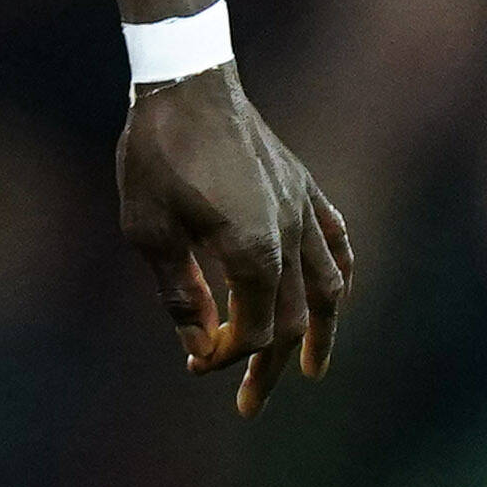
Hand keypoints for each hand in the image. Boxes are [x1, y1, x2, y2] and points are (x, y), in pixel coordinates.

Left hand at [119, 68, 351, 417]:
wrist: (187, 83)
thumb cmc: (157, 155)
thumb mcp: (148, 230)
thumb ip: (178, 295)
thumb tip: (198, 346)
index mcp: (252, 249)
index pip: (254, 331)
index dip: (228, 358)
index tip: (196, 366)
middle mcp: (292, 234)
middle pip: (294, 320)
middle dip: (268, 365)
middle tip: (248, 403)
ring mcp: (306, 209)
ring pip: (330, 288)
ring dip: (321, 334)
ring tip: (309, 370)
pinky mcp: (307, 188)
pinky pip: (339, 244)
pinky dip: (338, 278)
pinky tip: (334, 298)